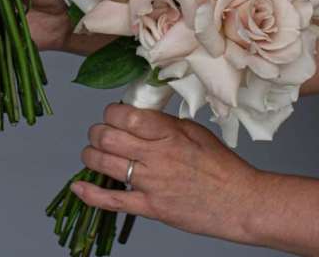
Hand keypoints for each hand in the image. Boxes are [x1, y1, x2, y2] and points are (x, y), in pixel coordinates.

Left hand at [72, 104, 262, 246]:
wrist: (240, 201)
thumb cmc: (220, 164)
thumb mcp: (193, 131)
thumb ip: (163, 123)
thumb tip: (138, 114)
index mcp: (167, 132)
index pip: (124, 115)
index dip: (110, 112)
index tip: (112, 113)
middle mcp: (155, 155)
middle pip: (108, 137)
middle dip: (96, 132)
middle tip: (99, 132)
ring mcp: (151, 183)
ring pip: (104, 164)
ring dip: (90, 156)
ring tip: (91, 152)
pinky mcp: (151, 207)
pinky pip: (113, 201)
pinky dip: (91, 194)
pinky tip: (78, 187)